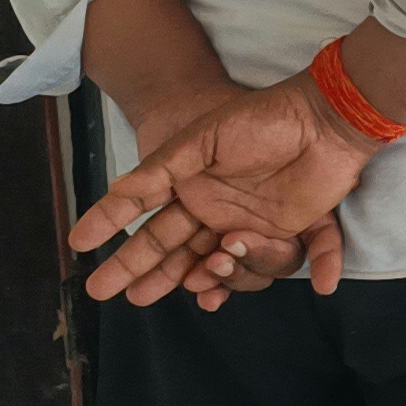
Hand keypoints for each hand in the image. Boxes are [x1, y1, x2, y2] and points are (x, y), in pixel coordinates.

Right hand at [72, 76, 377, 308]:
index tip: (81, 246)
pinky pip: (309, 254)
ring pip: (235, 267)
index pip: (150, 225)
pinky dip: (321, 264)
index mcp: (196, 193)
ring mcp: (258, 226)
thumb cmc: (259, 119)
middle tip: (114, 293)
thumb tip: (117, 190)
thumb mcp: (202, 138)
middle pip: (179, 256)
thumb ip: (162, 168)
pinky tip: (325, 284)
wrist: (322, 112)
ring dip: (226, 272)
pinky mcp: (302, 227)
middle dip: (146, 274)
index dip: (116, 238)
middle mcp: (222, 215)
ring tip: (218, 258)